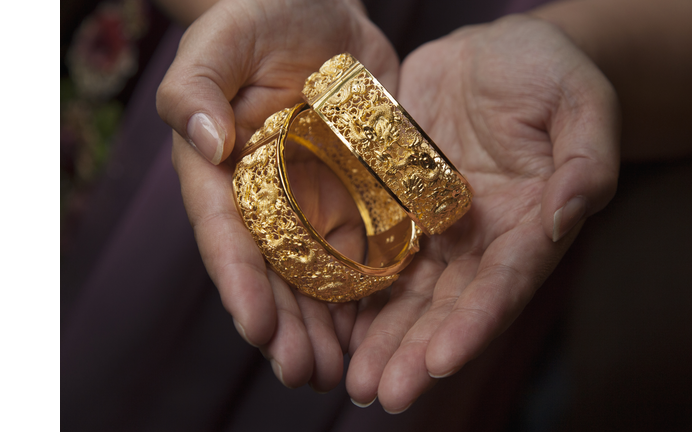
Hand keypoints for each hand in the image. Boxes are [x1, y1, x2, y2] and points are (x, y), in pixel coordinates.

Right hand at [156, 0, 398, 391]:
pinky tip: (380, 328)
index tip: (257, 326)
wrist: (320, 15)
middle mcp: (267, 200)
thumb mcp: (221, 39)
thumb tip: (206, 144)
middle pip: (274, 273)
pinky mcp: (358, 194)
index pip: (227, 235)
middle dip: (286, 326)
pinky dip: (369, 291)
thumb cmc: (259, 19)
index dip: (240, 282)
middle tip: (304, 373)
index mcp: (225, 174)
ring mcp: (315, 202)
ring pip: (318, 276)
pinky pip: (363, 248)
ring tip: (340, 372)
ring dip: (327, 327)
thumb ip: (196, 86)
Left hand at [345, 15, 619, 411]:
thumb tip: (569, 216)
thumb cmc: (548, 70)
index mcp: (529, 225)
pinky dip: (352, 287)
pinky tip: (327, 322)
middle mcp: (481, 239)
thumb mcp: (581, 103)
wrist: (493, 52)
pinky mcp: (398, 204)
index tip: (440, 362)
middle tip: (381, 393)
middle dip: (415, 351)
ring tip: (352, 379)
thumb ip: (586, 162)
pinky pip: (372, 249)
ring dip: (380, 337)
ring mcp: (436, 226)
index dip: (474, 324)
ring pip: (406, 291)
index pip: (503, 284)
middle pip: (448, 304)